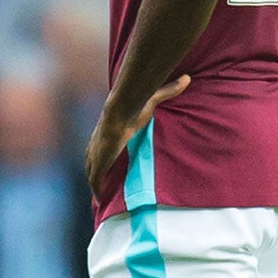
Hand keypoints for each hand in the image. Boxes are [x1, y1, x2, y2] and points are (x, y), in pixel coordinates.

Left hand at [85, 75, 189, 197]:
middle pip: (91, 162)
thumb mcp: (151, 100)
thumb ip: (168, 91)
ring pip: (92, 173)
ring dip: (95, 183)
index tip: (103, 161)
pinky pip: (96, 180)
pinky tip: (98, 199)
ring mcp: (96, 154)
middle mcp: (98, 145)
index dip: (100, 155)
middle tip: (98, 184)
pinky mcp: (99, 162)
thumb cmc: (132, 107)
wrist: (120, 112)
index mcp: (106, 134)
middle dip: (94, 172)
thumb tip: (186, 78)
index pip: (99, 146)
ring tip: (99, 197)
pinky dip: (97, 190)